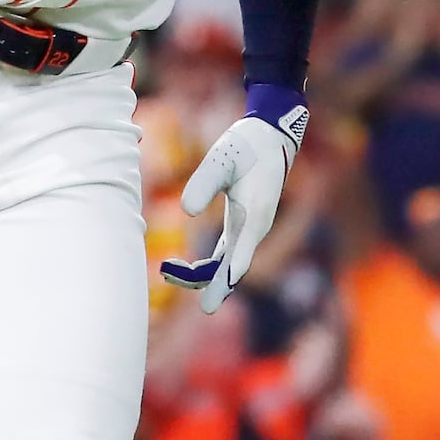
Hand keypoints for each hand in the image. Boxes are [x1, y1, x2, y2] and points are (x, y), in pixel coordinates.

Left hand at [159, 89, 308, 312]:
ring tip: (169, 271)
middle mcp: (256, 228)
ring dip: (204, 274)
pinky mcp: (244, 222)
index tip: (209, 305)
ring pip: (229, 262)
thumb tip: (185, 211)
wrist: (271, 134)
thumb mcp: (221, 160)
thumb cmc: (247, 145)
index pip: (238, 259)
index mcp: (254, 218)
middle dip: (206, 282)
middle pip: (231, 267)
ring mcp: (251, 227)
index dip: (223, 282)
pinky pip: (228, 252)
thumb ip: (203, 183)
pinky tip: (193, 269)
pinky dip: (211, 263)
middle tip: (176, 284)